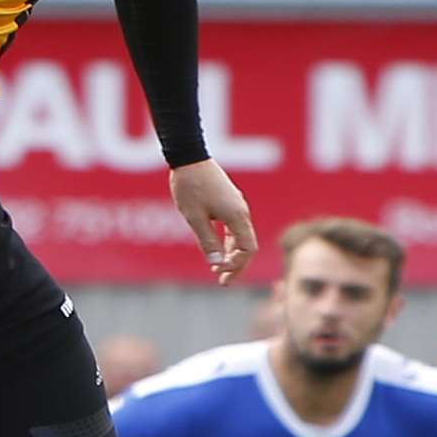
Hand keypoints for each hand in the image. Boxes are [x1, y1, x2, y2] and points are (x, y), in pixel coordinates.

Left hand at [168, 158, 255, 284]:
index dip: (237, 266)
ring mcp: (236, 205)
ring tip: (217, 268)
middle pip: (247, 245)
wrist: (189, 156)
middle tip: (222, 280)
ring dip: (231, 253)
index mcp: (237, 216)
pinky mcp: (229, 200)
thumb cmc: (189, 186)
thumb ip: (207, 241)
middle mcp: (241, 211)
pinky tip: (217, 249)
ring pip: (240, 236)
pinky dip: (228, 241)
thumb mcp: (195, 218)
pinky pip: (234, 226)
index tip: (221, 276)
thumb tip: (216, 264)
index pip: (248, 249)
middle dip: (236, 264)